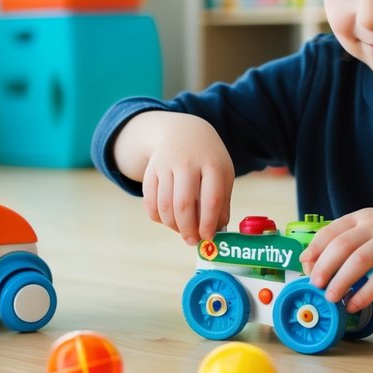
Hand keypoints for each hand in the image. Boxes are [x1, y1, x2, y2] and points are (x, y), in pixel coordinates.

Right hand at [120, 112, 234, 244]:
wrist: (182, 131)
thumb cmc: (208, 158)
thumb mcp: (223, 173)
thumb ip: (222, 202)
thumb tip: (217, 232)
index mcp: (212, 165)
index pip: (211, 199)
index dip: (209, 223)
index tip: (208, 237)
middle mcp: (187, 163)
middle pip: (183, 204)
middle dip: (188, 229)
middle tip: (192, 241)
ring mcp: (166, 166)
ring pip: (164, 205)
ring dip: (172, 226)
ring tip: (182, 230)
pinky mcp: (150, 171)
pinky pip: (150, 201)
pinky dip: (157, 217)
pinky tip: (167, 220)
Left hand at [300, 208, 372, 312]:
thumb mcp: (371, 225)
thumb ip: (348, 237)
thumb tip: (315, 260)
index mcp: (361, 217)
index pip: (331, 230)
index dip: (315, 248)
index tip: (305, 265)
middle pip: (341, 245)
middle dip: (324, 267)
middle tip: (314, 285)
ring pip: (359, 261)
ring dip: (341, 281)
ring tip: (331, 297)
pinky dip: (364, 293)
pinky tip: (354, 304)